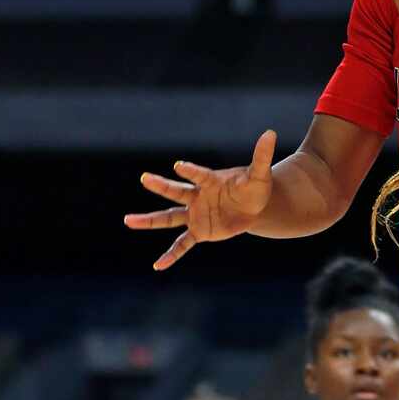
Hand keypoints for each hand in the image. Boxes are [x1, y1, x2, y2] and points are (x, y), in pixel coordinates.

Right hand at [125, 129, 277, 270]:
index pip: (199, 175)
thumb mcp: (260, 174)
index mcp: (210, 181)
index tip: (179, 166)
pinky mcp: (200, 231)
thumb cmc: (254, 188)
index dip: (190, 170)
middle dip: (161, 186)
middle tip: (145, 178)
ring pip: (169, 217)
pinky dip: (172, 255)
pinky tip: (158, 266)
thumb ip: (261, 156)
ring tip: (128, 221)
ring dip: (150, 220)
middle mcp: (197, 196)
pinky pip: (183, 244)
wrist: (254, 207)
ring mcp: (195, 214)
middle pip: (176, 191)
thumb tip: (270, 133)